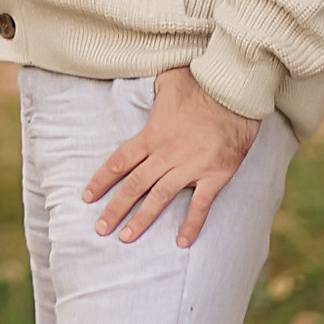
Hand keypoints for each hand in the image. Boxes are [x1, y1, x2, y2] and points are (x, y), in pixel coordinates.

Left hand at [84, 64, 259, 248]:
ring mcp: (191, 166)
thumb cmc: (201, 84)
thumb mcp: (167, 81)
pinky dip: (191, 224)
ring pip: (159, 198)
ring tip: (126, 237)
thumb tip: (143, 87)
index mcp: (152, 135)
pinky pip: (200, 205)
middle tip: (101, 228)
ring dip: (142, 219)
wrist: (236, 93)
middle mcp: (167, 154)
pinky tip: (181, 242)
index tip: (87, 197)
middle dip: (115, 208)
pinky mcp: (214, 175)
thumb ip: (151, 90)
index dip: (101, 181)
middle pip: (134, 185)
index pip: (119, 162)